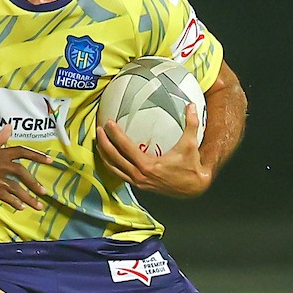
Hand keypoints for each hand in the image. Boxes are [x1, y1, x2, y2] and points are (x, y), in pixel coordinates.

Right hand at [0, 125, 51, 208]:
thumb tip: (8, 127)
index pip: (21, 151)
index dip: (36, 155)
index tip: (50, 161)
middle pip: (22, 171)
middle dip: (34, 182)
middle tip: (44, 193)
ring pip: (15, 187)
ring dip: (28, 197)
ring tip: (37, 206)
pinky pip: (5, 195)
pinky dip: (14, 202)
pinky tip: (21, 208)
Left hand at [96, 104, 211, 196]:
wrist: (194, 187)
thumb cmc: (191, 166)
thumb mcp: (190, 144)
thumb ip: (191, 123)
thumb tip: (192, 105)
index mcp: (148, 165)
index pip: (126, 147)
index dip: (115, 134)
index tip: (109, 123)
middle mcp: (139, 175)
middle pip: (114, 158)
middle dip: (104, 143)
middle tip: (99, 130)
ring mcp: (138, 182)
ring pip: (113, 169)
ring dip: (104, 155)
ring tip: (99, 142)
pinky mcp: (139, 185)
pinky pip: (119, 175)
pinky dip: (111, 165)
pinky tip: (108, 157)